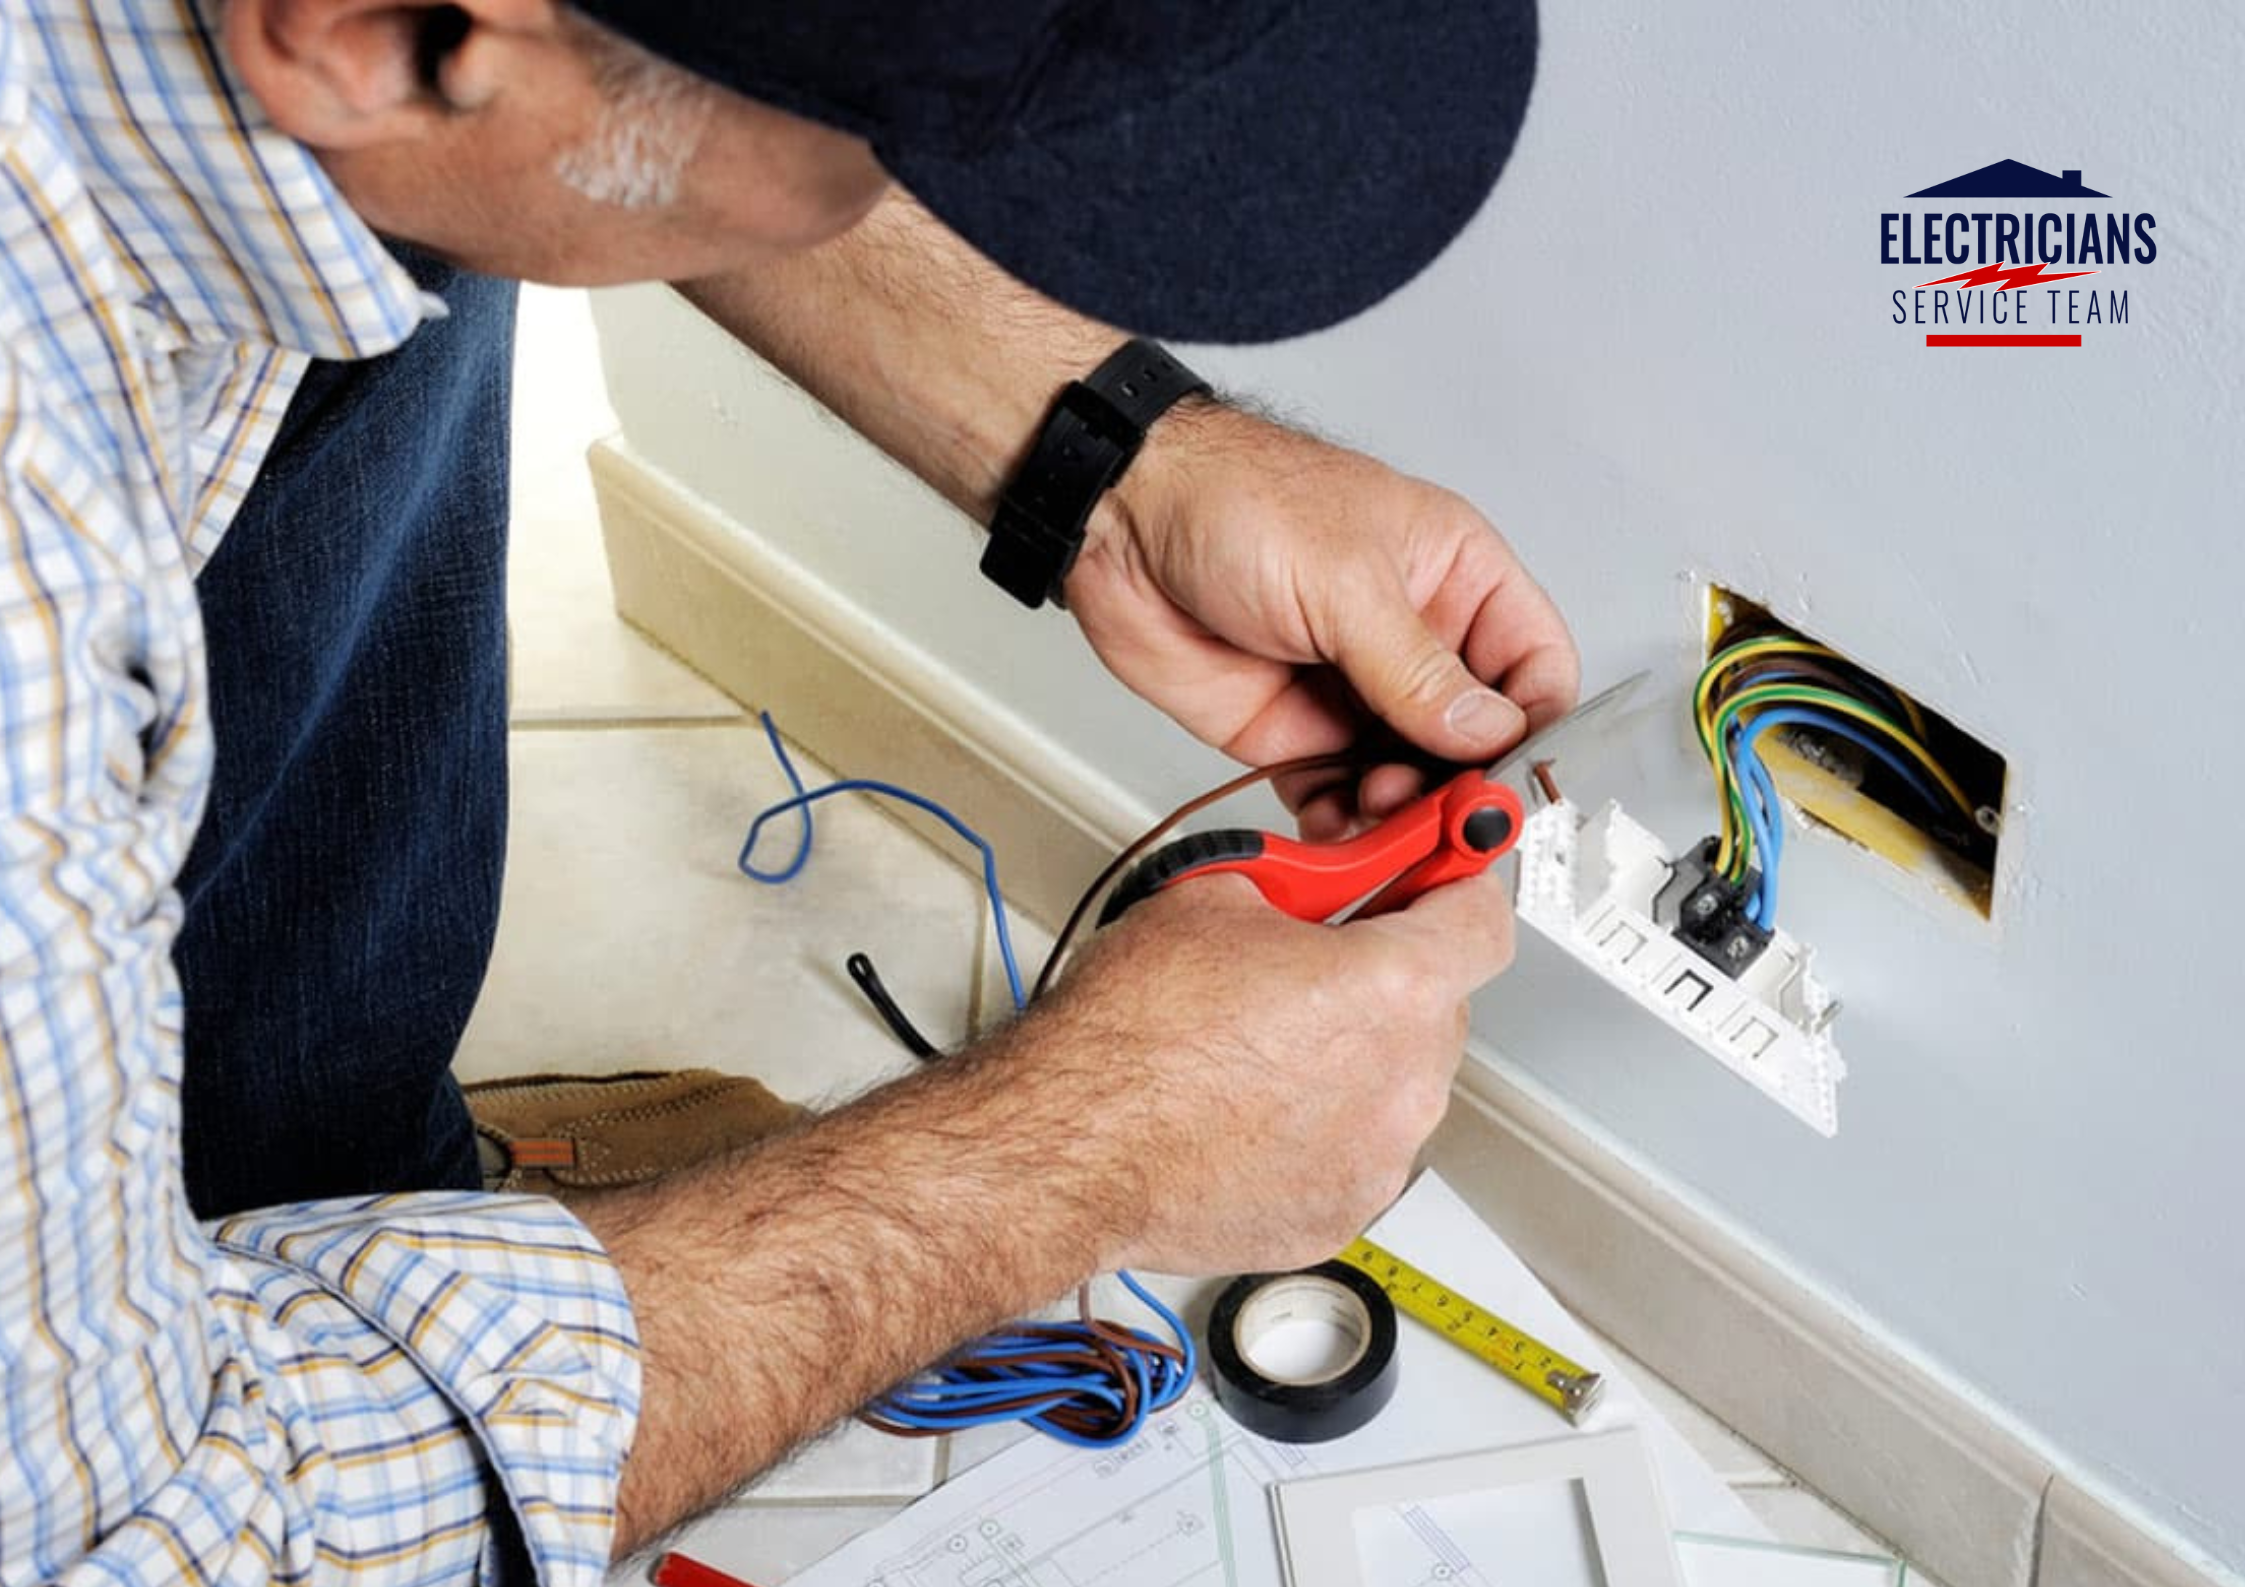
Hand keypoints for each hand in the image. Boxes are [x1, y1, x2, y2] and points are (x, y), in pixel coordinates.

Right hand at [1009, 866, 1513, 1275]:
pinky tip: (1250, 1109)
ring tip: (1261, 1046)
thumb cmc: (1127, 1036)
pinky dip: (1321, 1127)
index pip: (1483, 920)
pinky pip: (1355, 1150)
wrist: (1070, 1147)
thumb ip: (1304, 888)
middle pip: (1438, 1006)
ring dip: (1353, 1056)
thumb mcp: (1215, 896)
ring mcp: (1377, 1158)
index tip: (1439, 881)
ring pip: (1397, 1083)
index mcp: (1392, 988)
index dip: (1457, 887)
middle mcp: (1405, 1081)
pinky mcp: (1339, 1213)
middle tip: (1311, 965)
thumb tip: (1318, 885)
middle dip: (1387, 977)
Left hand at [1067, 403, 1579, 838]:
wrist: (1119, 520)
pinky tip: (1334, 826)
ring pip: (1411, 778)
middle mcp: (1412, 638)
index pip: (1534, 664)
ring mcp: (1355, 690)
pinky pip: (1340, 797)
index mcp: (1453, 575)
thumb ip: (1418, 669)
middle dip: (1461, 782)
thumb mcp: (1345, 581)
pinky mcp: (1296, 731)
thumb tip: (1486, 732)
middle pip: (1475, 738)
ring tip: (1376, 811)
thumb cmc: (1232, 498)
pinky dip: (1343, 824)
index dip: (1534, 724)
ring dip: (1403, 811)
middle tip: (1437, 808)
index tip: (1510, 774)